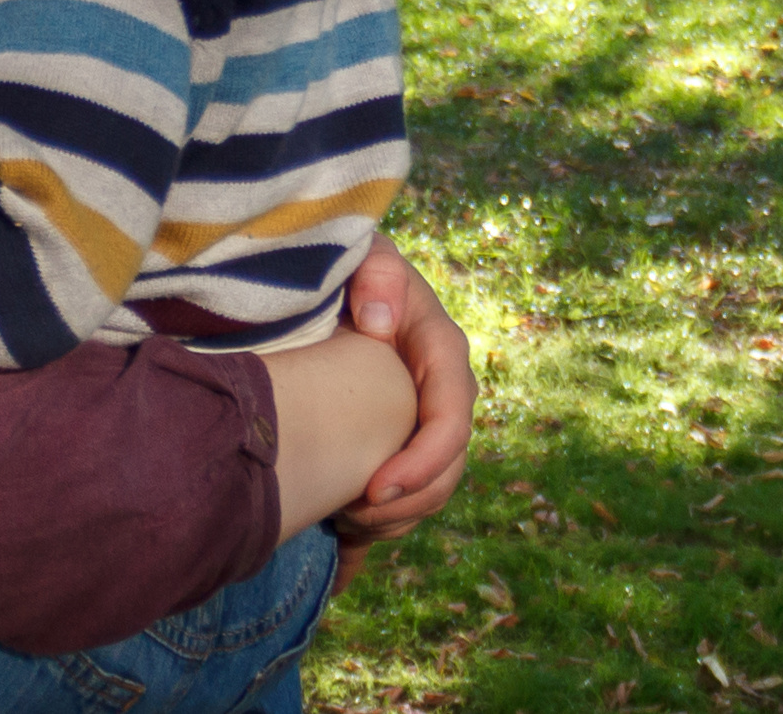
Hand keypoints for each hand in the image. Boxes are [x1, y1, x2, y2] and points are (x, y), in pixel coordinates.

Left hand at [334, 235, 476, 548]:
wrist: (333, 278)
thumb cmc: (346, 263)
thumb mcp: (363, 253)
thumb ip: (377, 274)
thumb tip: (382, 320)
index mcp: (439, 351)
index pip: (449, 420)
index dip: (421, 463)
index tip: (376, 489)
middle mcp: (442, 391)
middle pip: (446, 467)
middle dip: (406, 503)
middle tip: (351, 518)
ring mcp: (424, 418)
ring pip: (430, 488)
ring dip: (394, 517)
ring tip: (344, 523)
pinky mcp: (402, 436)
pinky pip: (407, 491)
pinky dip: (382, 519)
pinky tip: (343, 530)